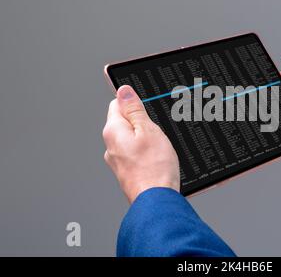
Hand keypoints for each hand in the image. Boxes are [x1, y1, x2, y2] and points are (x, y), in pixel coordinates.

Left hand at [102, 85, 179, 202]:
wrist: (157, 200)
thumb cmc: (154, 168)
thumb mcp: (148, 130)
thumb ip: (134, 109)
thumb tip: (123, 91)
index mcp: (113, 131)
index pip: (117, 104)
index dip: (134, 103)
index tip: (147, 108)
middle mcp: (110, 145)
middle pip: (125, 122)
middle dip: (142, 122)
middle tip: (157, 131)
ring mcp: (117, 160)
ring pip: (131, 139)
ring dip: (145, 138)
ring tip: (159, 148)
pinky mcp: (126, 171)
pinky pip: (135, 153)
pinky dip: (145, 152)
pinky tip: (157, 159)